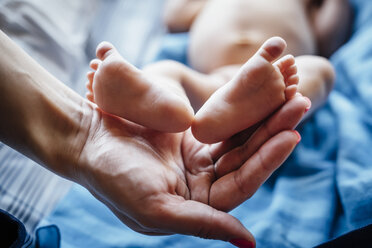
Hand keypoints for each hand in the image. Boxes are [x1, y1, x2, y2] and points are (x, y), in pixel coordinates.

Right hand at [76, 95, 308, 246]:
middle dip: (272, 133)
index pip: (241, 185)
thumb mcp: (156, 209)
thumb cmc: (114, 177)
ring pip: (239, 139)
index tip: (290, 136)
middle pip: (246, 159)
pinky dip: (240, 109)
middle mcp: (203, 185)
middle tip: (298, 106)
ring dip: (262, 118)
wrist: (88, 141)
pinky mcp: (192, 137)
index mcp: (197, 206)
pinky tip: (259, 94)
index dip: (266, 162)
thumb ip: (203, 224)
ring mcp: (198, 159)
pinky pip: (222, 123)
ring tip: (288, 96)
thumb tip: (249, 243)